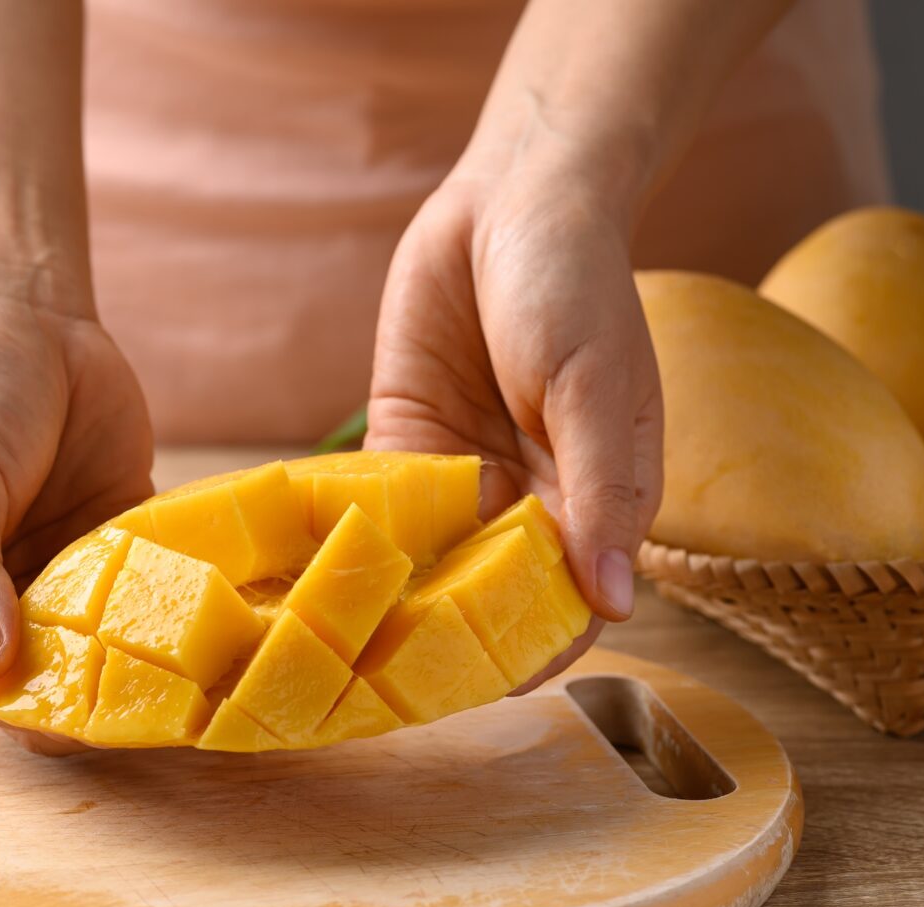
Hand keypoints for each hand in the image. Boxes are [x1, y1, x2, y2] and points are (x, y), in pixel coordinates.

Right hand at [0, 282, 153, 751]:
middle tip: (161, 699)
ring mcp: (46, 590)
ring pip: (94, 662)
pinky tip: (211, 628)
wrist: (25, 320)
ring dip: (140, 668)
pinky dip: (170, 619)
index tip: (92, 711)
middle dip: (92, 699)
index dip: (28, 708)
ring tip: (195, 674)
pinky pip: (138, 608)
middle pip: (37, 689)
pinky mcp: (104, 561)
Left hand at [366, 176, 662, 683]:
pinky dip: (351, 543)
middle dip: (437, 643)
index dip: (523, 653)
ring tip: (327, 651)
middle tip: (370, 686)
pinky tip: (307, 578)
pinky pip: (380, 513)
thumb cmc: (575, 287)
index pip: (564, 608)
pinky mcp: (406, 448)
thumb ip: (602, 492)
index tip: (465, 690)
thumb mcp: (594, 387)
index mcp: (594, 503)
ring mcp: (463, 481)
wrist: (510, 198)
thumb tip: (616, 601)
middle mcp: (528, 506)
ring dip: (386, 605)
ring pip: (427, 569)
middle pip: (485, 603)